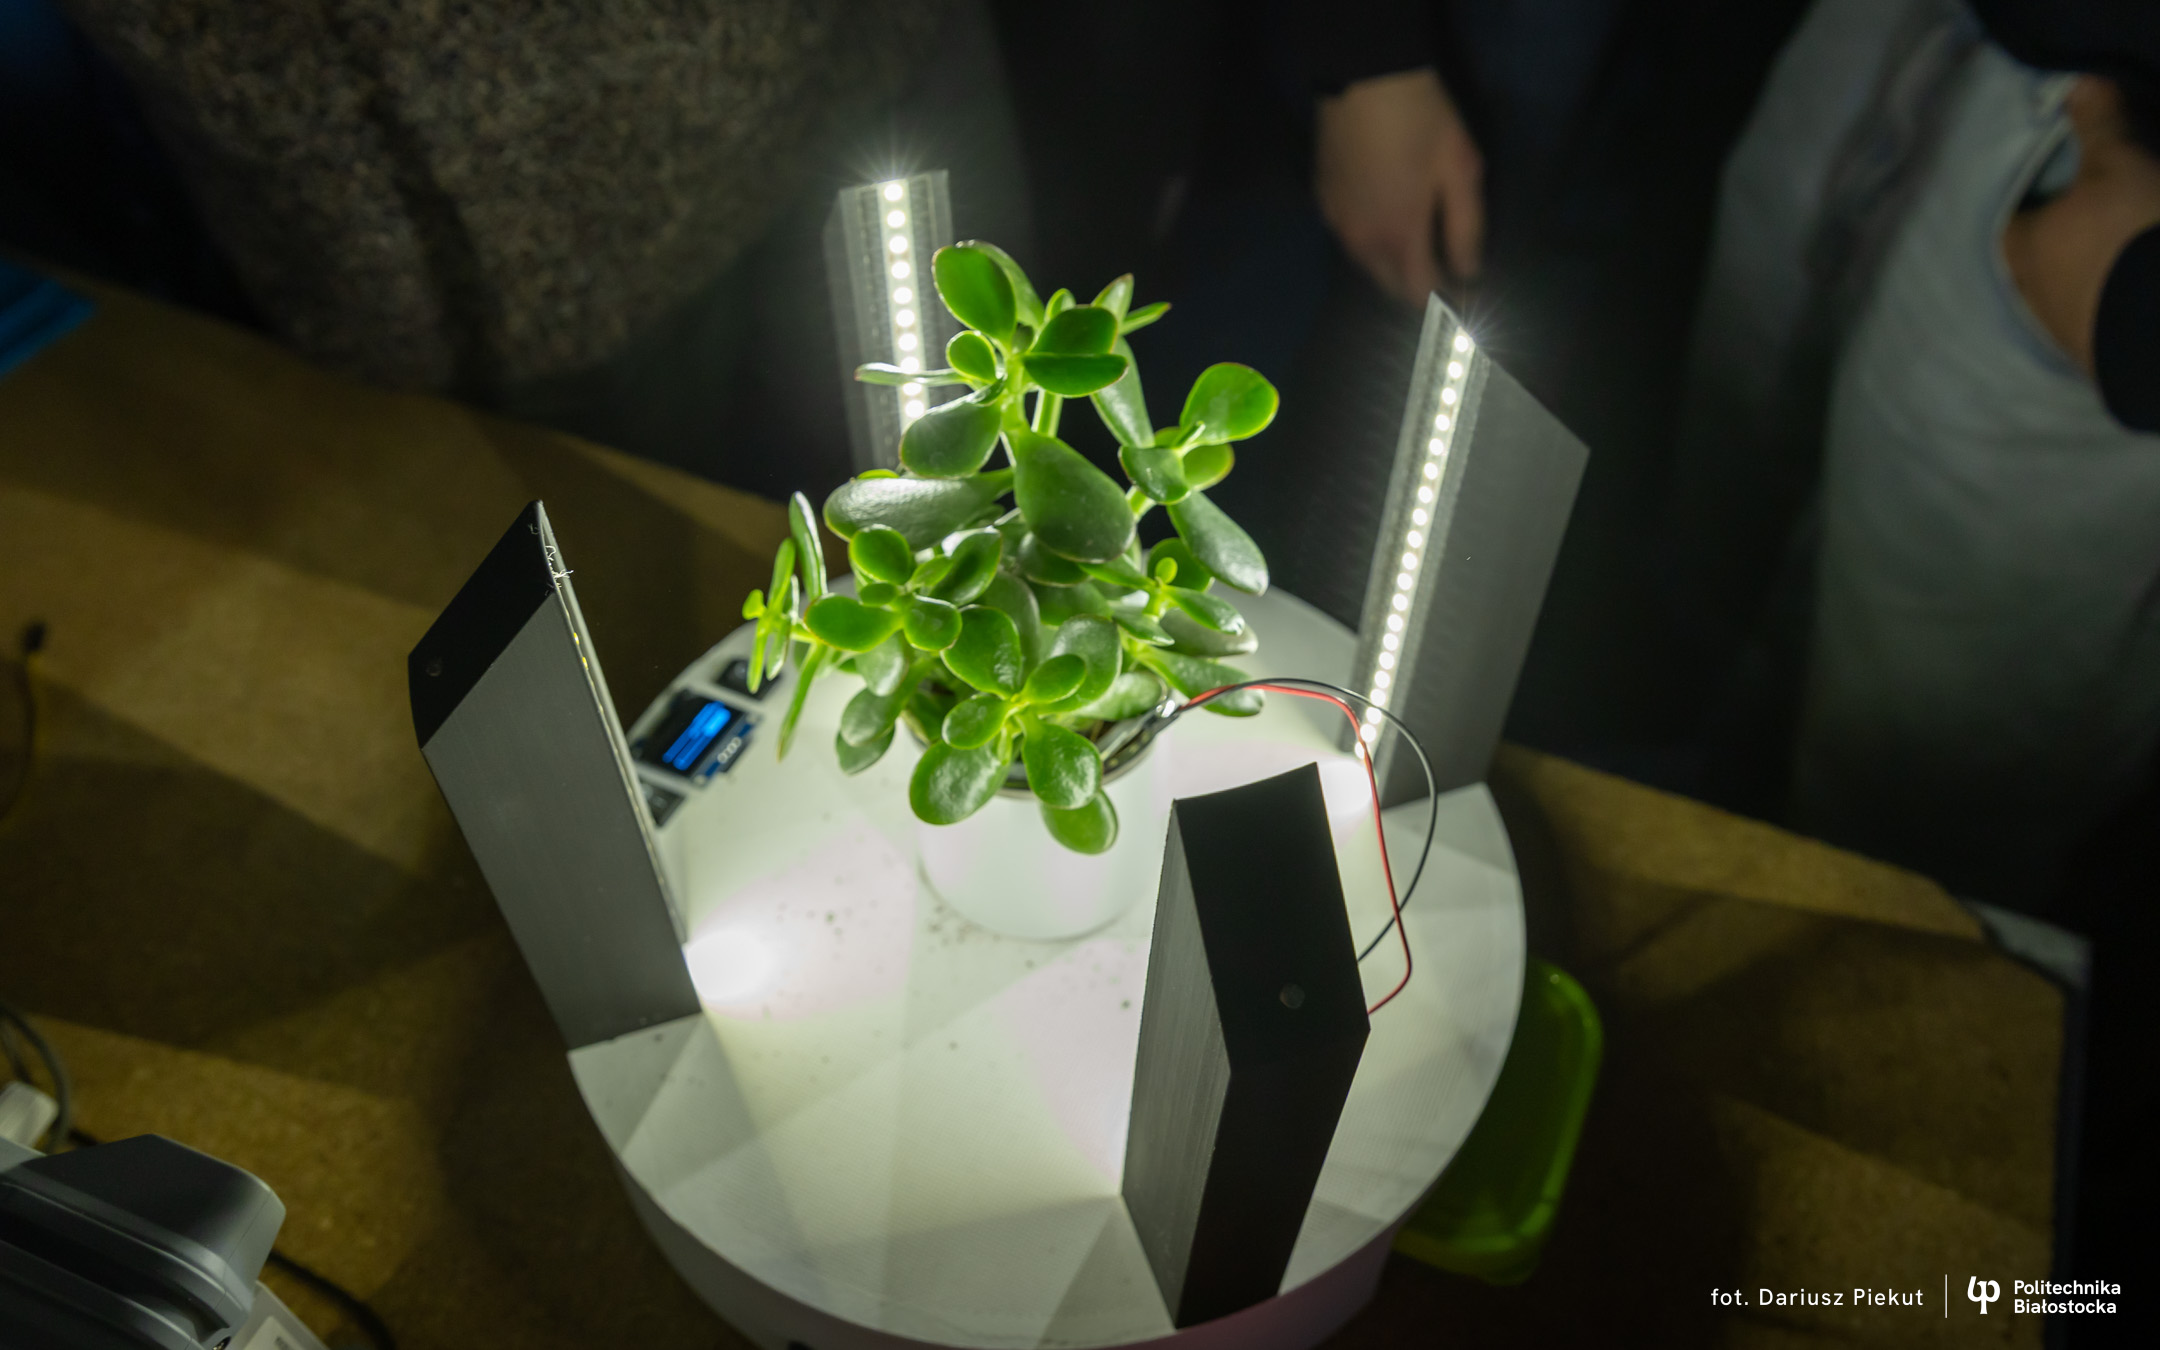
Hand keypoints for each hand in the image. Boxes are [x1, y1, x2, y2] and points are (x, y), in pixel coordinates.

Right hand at [1315, 68, 1484, 305]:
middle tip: (1440, 265)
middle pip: (1389, 285)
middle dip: (1414, 284)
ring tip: (1413, 240)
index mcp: (1399, 237)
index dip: (1444, 298)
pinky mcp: (1322, 199)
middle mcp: (1361, 241)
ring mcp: (1336, 221)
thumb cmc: (1423, 120)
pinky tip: (1383, 213)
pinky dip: (1369, 237)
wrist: (1365, 75)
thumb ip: (1466, 229)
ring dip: (1390, 262)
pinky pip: (1349, 235)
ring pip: (1366, 262)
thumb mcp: (1460, 170)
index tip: (1463, 291)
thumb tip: (1469, 273)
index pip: (1419, 292)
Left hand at [2002, 77, 2159, 376]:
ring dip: (2081, 272)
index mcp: (2017, 245)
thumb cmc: (2127, 236)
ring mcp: (2060, 329)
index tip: (2045, 179)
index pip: (2008, 213)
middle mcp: (2025, 292)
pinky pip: (2093, 316)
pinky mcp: (2095, 353)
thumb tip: (2078, 78)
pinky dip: (2105, 299)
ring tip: (2110, 249)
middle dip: (2054, 235)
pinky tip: (2123, 289)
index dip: (2025, 194)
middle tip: (2083, 211)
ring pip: (2062, 290)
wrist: (2158, 329)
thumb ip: (2098, 122)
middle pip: (2033, 254)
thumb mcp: (2120, 164)